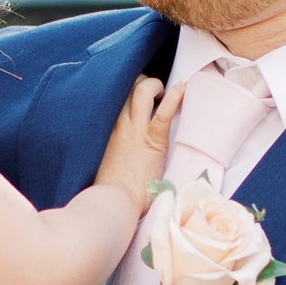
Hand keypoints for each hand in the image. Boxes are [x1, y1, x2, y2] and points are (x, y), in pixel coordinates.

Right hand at [92, 76, 180, 209]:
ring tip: (163, 91)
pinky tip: (181, 88)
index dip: (125, 91)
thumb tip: (117, 159)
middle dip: (140, 82)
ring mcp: (135, 130)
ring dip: (154, 85)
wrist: (115, 201)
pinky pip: (163, 112)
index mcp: (106, 130)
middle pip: (126, 88)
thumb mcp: (104, 164)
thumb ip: (110, 153)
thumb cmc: (110, 191)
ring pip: (141, 91)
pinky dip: (174, 97)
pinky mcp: (153, 140)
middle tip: (152, 91)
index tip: (132, 93)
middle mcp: (119, 124)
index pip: (114, 99)